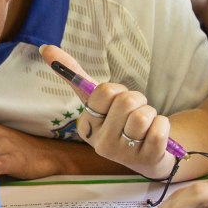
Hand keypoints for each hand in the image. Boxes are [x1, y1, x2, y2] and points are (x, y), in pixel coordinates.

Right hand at [40, 45, 176, 178]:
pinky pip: (160, 128)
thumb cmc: (119, 121)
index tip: (117, 102)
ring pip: (142, 116)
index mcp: (86, 127)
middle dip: (138, 100)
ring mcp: (124, 155)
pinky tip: (155, 134)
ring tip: (146, 124)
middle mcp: (101, 144)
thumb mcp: (97, 99)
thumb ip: (73, 74)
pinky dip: (163, 124)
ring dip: (150, 112)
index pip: (104, 92)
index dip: (117, 91)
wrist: (146, 152)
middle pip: (125, 101)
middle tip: (134, 112)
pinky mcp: (148, 159)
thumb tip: (45, 48)